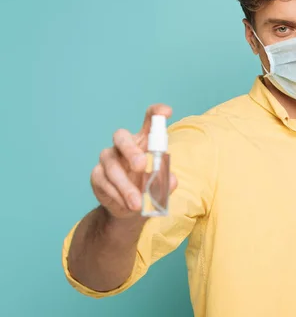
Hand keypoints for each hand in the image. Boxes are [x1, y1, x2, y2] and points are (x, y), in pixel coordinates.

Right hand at [90, 104, 177, 219]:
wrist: (131, 210)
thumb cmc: (149, 188)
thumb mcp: (162, 185)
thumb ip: (167, 180)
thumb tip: (170, 181)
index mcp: (144, 141)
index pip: (149, 120)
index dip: (156, 113)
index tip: (166, 112)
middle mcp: (124, 145)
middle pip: (121, 137)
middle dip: (130, 150)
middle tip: (140, 165)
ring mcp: (108, 159)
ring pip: (111, 165)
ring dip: (125, 185)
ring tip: (137, 204)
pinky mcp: (97, 175)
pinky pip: (104, 182)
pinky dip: (117, 195)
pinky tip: (127, 205)